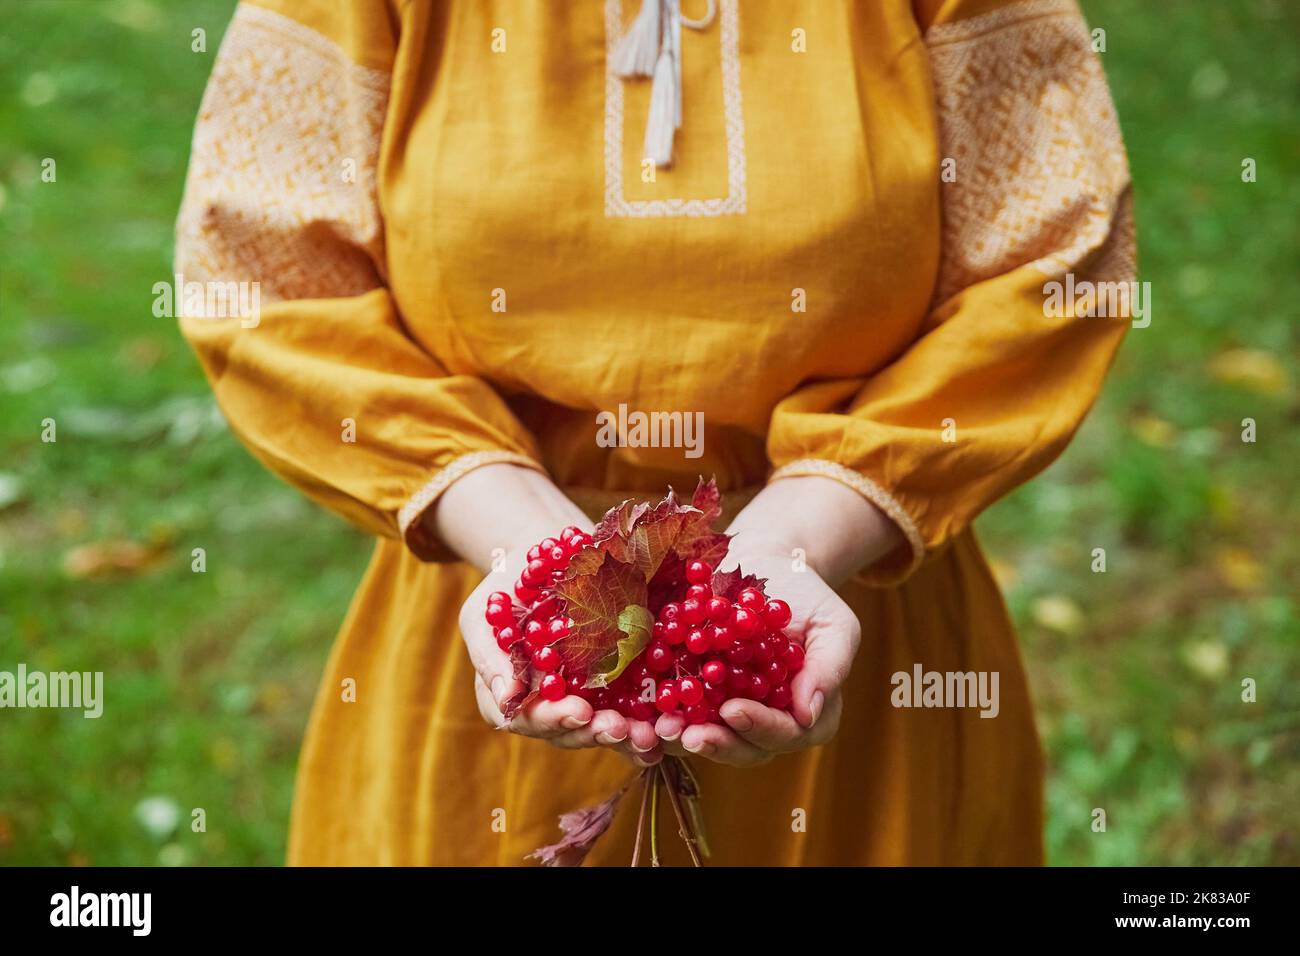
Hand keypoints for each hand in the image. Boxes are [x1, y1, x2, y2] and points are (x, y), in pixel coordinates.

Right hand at [458, 545, 661, 765]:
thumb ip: (490, 654)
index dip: (554, 719)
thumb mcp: (484, 614)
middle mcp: (547, 707)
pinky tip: (663, 731)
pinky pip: (627, 711)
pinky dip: (644, 723)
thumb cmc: (505, 587)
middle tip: (620, 728)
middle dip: (594, 732)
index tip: (580, 710)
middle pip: (568, 732)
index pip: (529, 720)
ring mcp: (580, 699)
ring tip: (646, 736)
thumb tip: (507, 695)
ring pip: (599, 728)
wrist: (543, 557)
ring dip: (623, 736)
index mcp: (512, 697)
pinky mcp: (611, 686)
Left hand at [653, 474, 900, 766]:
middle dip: (716, 744)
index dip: (760, 728)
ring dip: (681, 738)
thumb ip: (829, 667)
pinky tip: (641, 711)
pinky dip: (657, 714)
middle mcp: (762, 721)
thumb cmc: (806, 597)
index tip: (734, 711)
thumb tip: (808, 714)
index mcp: (801, 714)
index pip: (785, 734)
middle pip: (743, 748)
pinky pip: (674, 711)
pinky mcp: (691, 692)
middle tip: (690, 735)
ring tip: (661, 728)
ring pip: (705, 737)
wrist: (765, 566)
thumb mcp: (833, 624)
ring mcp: (724, 711)